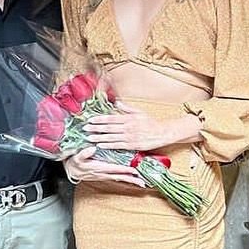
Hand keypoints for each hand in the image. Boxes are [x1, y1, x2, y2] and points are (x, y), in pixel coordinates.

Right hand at [65, 146, 144, 186]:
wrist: (72, 171)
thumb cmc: (76, 163)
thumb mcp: (77, 157)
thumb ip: (84, 154)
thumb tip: (92, 149)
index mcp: (99, 168)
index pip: (114, 168)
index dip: (124, 169)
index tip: (134, 170)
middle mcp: (104, 173)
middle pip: (120, 177)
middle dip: (132, 179)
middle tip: (143, 182)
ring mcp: (106, 176)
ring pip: (120, 178)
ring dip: (131, 181)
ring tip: (141, 183)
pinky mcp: (106, 176)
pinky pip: (118, 178)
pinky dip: (126, 179)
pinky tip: (132, 179)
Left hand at [82, 101, 201, 150]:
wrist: (162, 133)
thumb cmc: (151, 122)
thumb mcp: (139, 112)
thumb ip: (127, 108)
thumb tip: (117, 103)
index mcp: (128, 118)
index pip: (111, 118)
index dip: (99, 119)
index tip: (90, 120)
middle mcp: (128, 127)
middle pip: (108, 127)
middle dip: (95, 128)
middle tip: (85, 128)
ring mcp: (130, 137)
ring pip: (111, 137)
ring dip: (99, 137)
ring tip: (89, 137)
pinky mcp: (132, 145)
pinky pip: (117, 145)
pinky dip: (108, 145)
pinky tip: (100, 145)